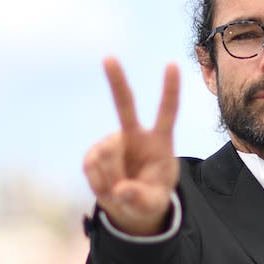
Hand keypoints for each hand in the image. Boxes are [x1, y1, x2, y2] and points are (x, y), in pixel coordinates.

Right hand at [83, 58, 180, 235]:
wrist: (130, 205)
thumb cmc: (150, 199)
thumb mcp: (153, 205)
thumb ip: (141, 199)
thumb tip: (121, 190)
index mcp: (160, 142)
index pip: (167, 112)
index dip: (170, 90)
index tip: (172, 64)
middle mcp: (135, 135)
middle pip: (125, 104)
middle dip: (116, 81)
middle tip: (109, 58)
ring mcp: (113, 142)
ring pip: (106, 154)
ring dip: (110, 179)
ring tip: (120, 190)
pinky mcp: (95, 153)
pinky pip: (90, 166)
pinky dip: (97, 183)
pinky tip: (107, 187)